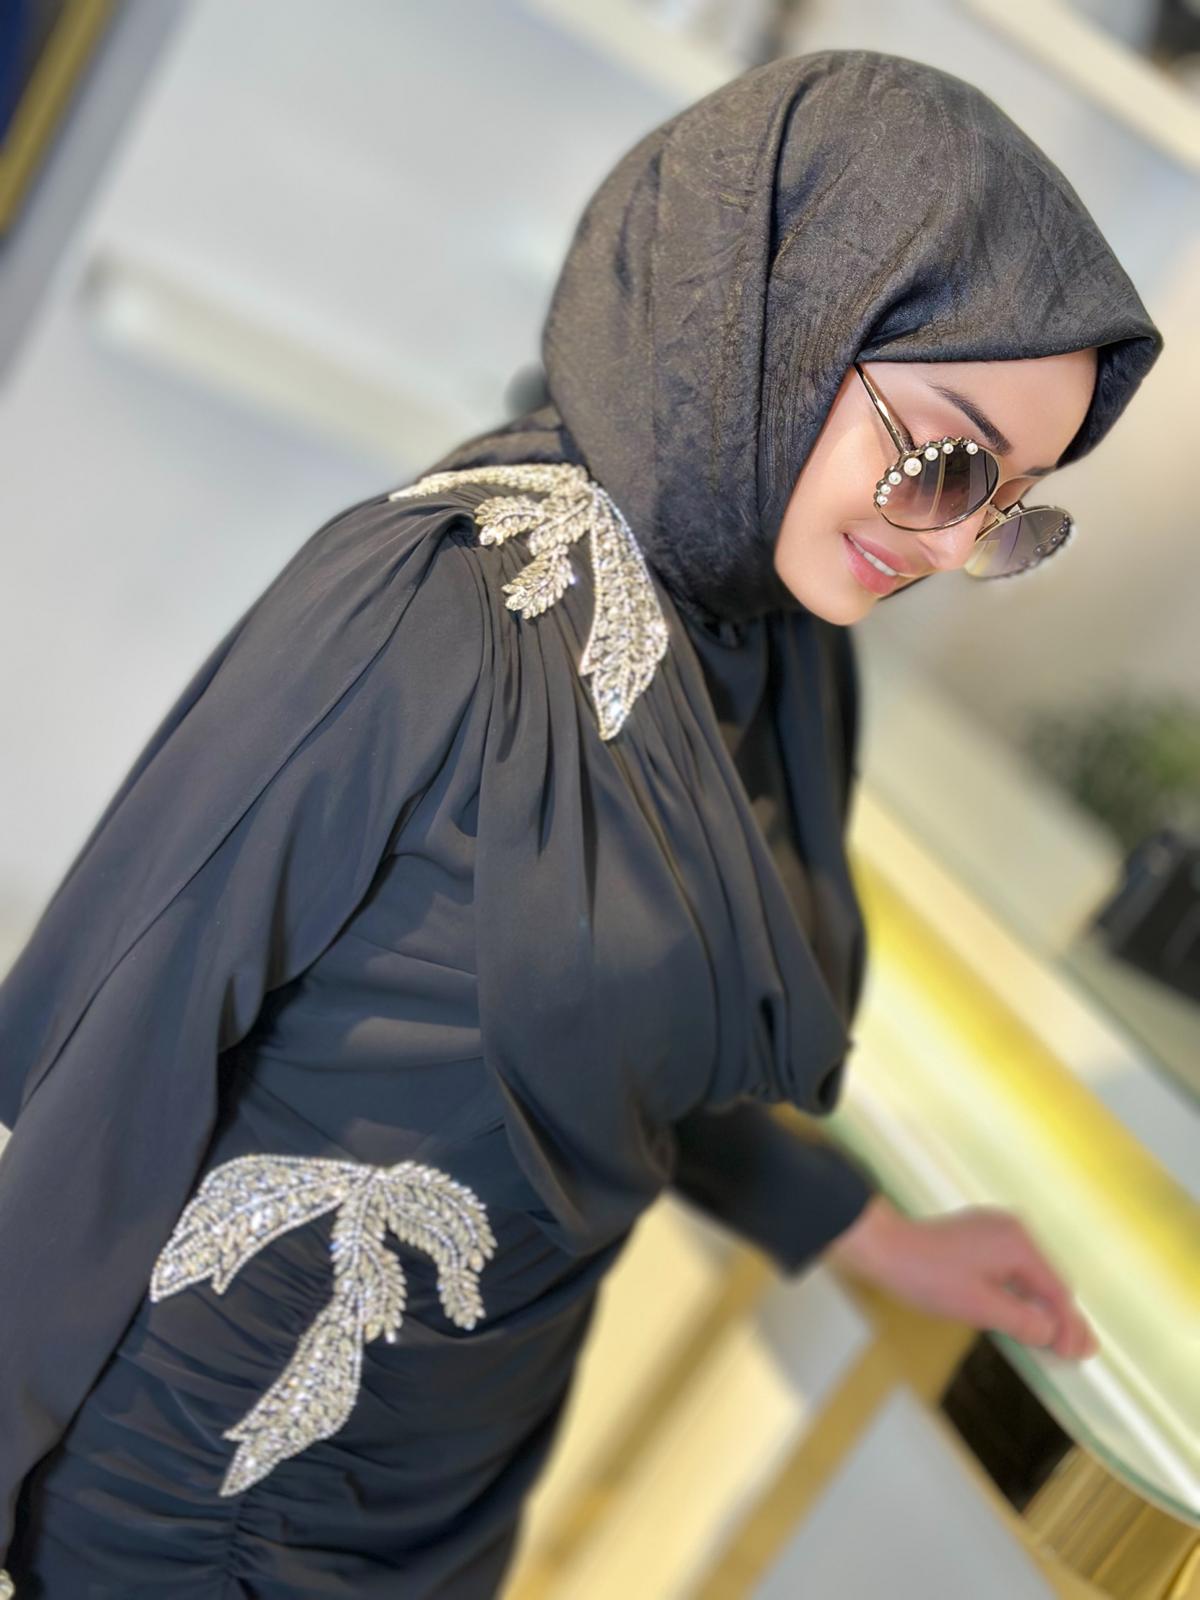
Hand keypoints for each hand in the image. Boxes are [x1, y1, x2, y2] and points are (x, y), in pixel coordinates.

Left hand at [826, 1195, 1099, 1359]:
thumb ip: (1022, 1321)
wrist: (885, 1248)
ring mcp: (996, 1230)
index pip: (1057, 1291)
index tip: (1079, 1356)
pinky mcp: (981, 1236)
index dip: (1069, 1327)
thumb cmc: (928, 1277)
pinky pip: (1013, 1268)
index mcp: (1018, 1244)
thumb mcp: (979, 1307)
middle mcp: (1013, 1231)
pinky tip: (1026, 1314)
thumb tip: (1053, 1332)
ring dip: (1043, 1306)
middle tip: (1077, 1352)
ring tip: (1058, 1340)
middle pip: (1048, 1281)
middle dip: (1062, 1317)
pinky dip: (1023, 1293)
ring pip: (1032, 1275)